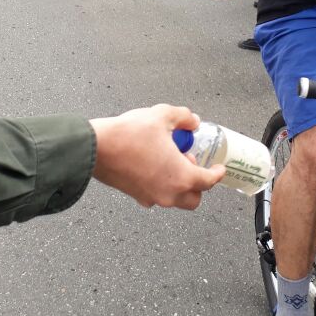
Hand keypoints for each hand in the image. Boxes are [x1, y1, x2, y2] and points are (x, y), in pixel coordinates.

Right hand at [90, 105, 225, 208]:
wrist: (96, 148)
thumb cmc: (129, 135)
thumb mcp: (162, 116)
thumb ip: (183, 117)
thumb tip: (192, 121)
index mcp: (181, 177)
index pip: (208, 181)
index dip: (217, 173)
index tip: (219, 168)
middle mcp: (169, 193)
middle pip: (194, 199)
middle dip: (198, 184)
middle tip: (189, 161)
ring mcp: (151, 197)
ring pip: (174, 199)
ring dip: (179, 185)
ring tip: (169, 160)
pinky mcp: (136, 196)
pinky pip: (156, 196)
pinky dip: (161, 185)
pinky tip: (153, 165)